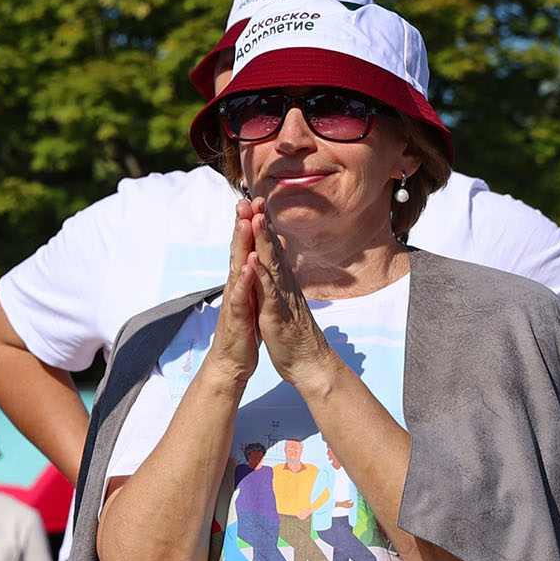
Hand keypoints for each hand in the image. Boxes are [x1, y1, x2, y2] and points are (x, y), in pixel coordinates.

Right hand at [204, 198, 261, 386]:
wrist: (232, 361)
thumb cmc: (244, 329)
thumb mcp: (251, 299)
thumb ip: (252, 278)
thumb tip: (255, 258)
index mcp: (242, 281)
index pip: (245, 248)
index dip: (250, 225)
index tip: (255, 202)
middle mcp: (235, 286)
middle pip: (238, 250)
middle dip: (242, 226)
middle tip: (244, 202)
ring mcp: (234, 300)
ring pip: (237, 268)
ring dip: (240, 245)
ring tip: (245, 223)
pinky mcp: (237, 317)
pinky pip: (240, 296)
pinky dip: (244, 281)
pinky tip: (248, 267)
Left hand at [247, 202, 335, 385]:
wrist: (308, 362)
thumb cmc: (293, 333)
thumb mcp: (282, 302)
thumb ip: (279, 282)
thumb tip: (277, 264)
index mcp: (280, 282)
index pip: (269, 248)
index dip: (261, 226)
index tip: (252, 203)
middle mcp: (283, 285)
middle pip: (270, 248)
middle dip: (260, 223)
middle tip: (252, 198)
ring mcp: (282, 298)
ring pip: (272, 264)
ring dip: (263, 241)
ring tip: (255, 218)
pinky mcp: (278, 315)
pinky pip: (271, 293)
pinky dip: (263, 276)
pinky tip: (256, 261)